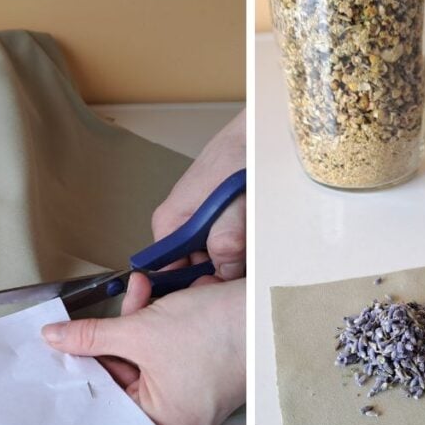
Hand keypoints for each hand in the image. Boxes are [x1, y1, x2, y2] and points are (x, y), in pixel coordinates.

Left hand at [41, 273, 245, 424]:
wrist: (270, 313)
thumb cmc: (221, 334)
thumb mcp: (142, 330)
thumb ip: (91, 336)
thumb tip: (58, 338)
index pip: (107, 400)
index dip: (84, 367)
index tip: (65, 345)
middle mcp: (180, 420)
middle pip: (128, 377)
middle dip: (120, 335)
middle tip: (117, 308)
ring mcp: (197, 398)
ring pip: (150, 360)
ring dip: (143, 323)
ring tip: (147, 294)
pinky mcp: (209, 375)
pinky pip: (172, 355)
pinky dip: (165, 328)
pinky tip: (166, 302)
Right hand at [154, 109, 246, 278]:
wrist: (255, 133)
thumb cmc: (239, 157)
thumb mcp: (234, 201)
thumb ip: (227, 236)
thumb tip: (223, 268)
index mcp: (169, 225)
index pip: (167, 275)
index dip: (194, 288)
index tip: (221, 292)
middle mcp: (178, 227)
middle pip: (194, 270)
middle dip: (220, 275)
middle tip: (246, 272)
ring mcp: (198, 223)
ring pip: (213, 258)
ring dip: (235, 261)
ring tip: (255, 251)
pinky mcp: (217, 219)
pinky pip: (225, 244)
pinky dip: (242, 247)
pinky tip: (257, 240)